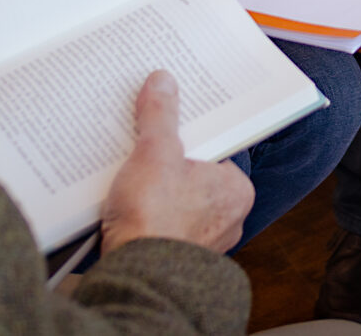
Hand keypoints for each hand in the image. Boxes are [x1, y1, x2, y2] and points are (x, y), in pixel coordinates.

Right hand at [103, 72, 253, 255]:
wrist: (137, 277)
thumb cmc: (156, 219)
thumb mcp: (155, 152)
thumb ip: (159, 115)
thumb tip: (162, 83)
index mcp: (235, 189)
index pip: (215, 147)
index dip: (190, 130)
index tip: (171, 120)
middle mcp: (226, 218)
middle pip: (193, 172)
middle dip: (167, 159)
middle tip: (144, 142)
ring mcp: (200, 240)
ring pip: (176, 198)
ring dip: (153, 187)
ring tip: (130, 171)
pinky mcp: (173, 255)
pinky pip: (160, 222)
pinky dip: (144, 212)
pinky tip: (124, 202)